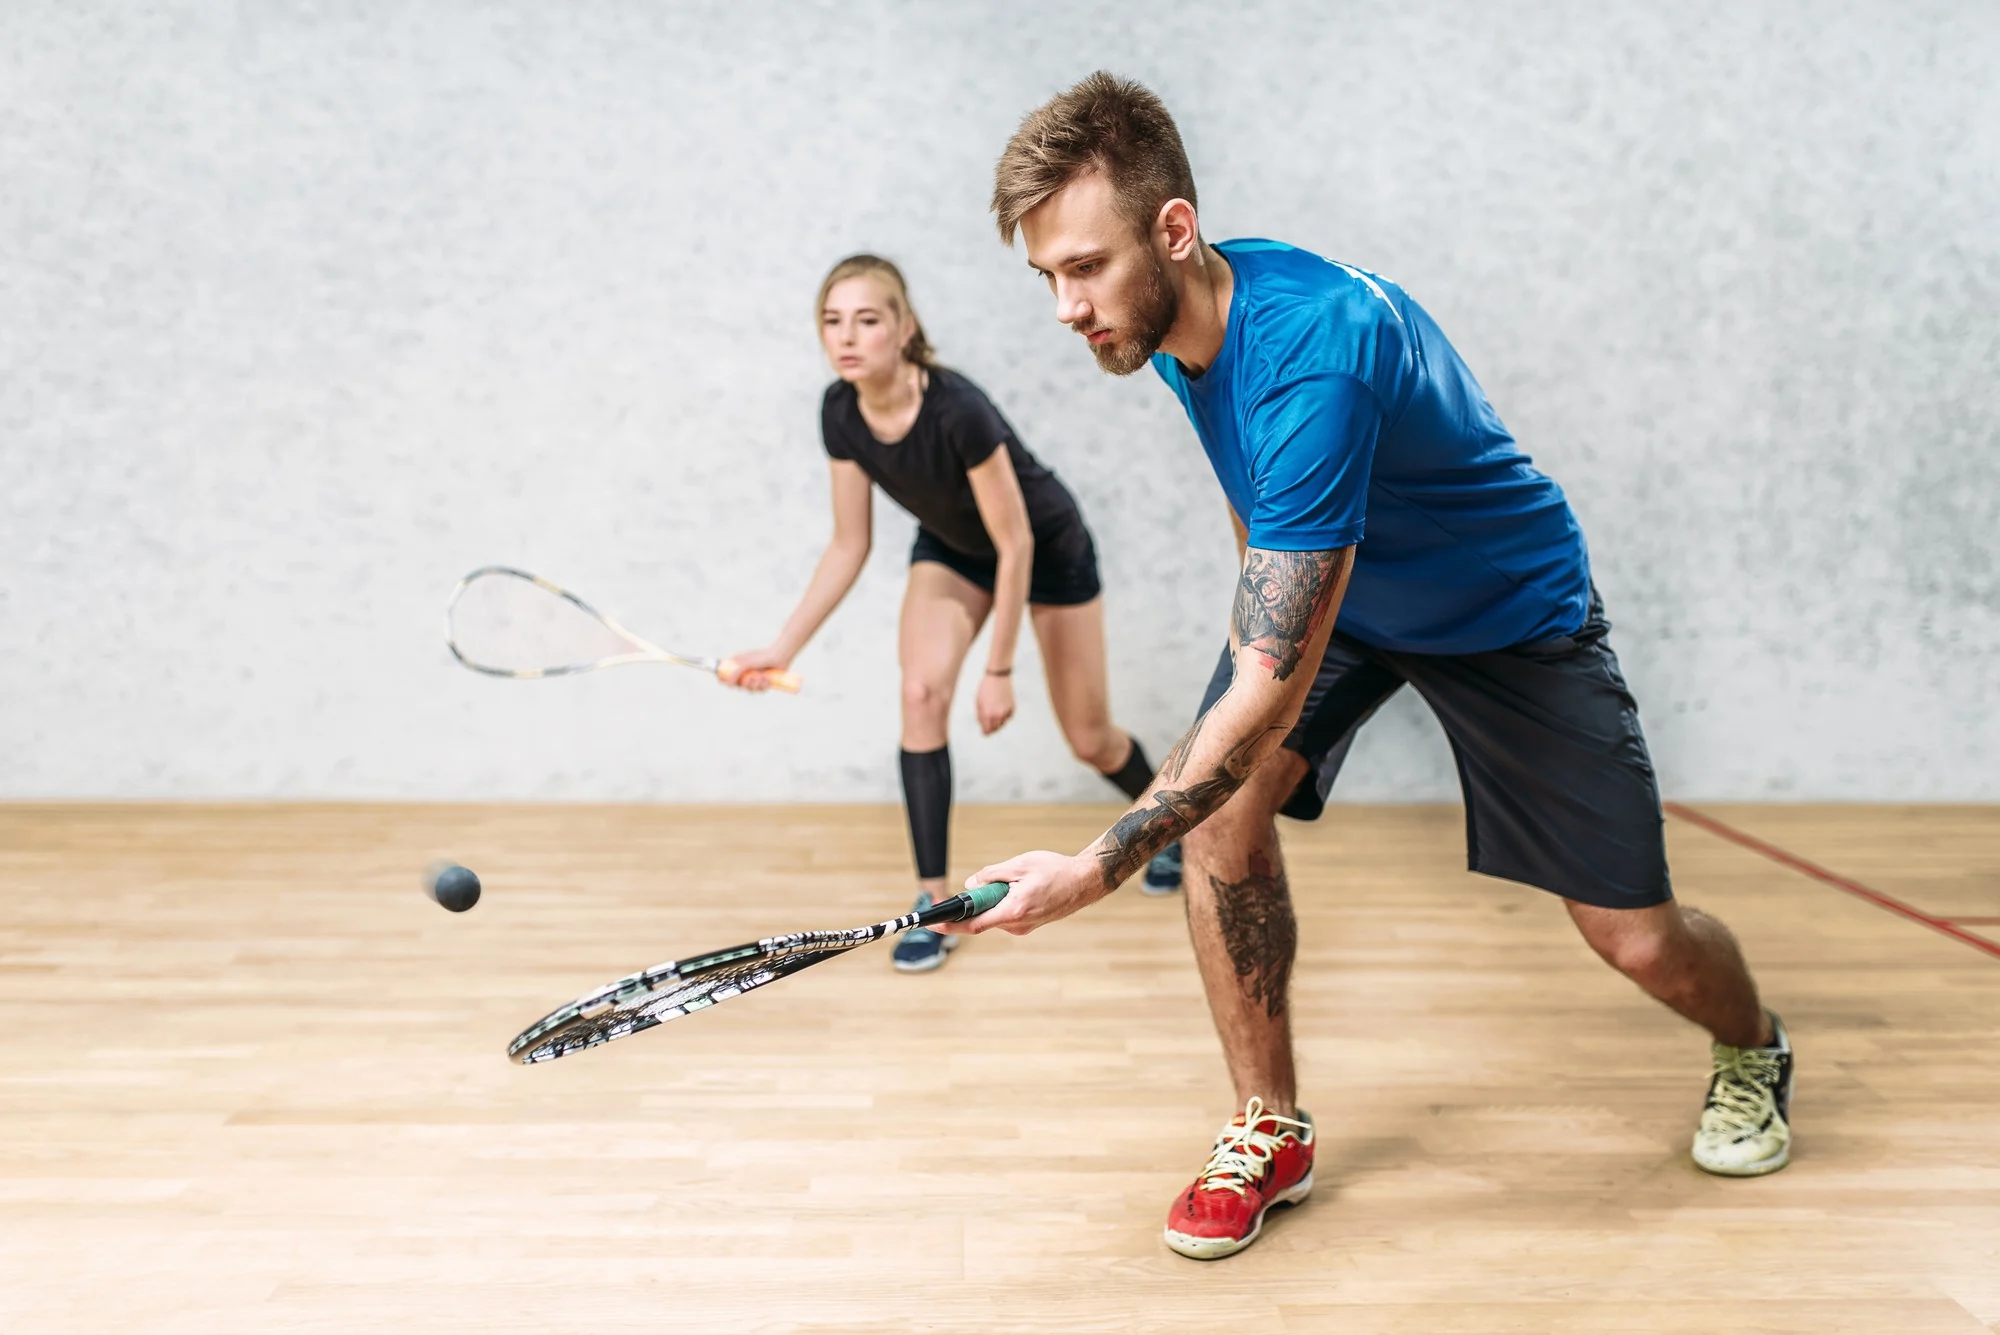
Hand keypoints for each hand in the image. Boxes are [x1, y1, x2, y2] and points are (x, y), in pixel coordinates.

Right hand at [719, 645, 788, 691]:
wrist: (780, 656)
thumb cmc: (763, 657)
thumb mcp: (747, 664)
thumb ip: (737, 672)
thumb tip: (729, 683)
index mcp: (737, 665)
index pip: (725, 675)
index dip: (723, 680)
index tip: (726, 683)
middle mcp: (744, 672)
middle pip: (738, 686)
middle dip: (745, 684)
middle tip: (752, 677)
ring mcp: (754, 678)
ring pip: (749, 690)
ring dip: (756, 685)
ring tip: (762, 676)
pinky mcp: (763, 682)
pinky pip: (760, 690)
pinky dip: (763, 686)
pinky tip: (768, 678)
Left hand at [933, 850, 1106, 936]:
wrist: (1085, 882)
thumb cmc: (1055, 870)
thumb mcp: (1019, 865)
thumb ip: (991, 875)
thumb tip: (970, 884)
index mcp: (1013, 910)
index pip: (973, 924)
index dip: (949, 925)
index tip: (931, 924)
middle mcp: (1017, 925)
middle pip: (982, 917)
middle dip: (978, 900)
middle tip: (990, 881)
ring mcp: (1023, 927)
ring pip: (995, 914)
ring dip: (994, 898)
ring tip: (1017, 880)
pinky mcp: (1028, 924)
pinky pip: (1006, 914)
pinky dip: (1003, 901)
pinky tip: (1022, 887)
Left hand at [975, 671, 1015, 734]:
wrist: (998, 676)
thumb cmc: (985, 689)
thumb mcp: (979, 703)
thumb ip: (980, 717)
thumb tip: (984, 728)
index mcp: (987, 714)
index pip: (986, 731)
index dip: (984, 731)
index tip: (983, 730)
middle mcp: (998, 715)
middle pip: (995, 729)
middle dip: (991, 727)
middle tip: (988, 721)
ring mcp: (1006, 712)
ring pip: (1002, 724)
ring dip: (998, 721)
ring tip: (993, 711)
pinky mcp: (1013, 708)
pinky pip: (1008, 717)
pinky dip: (1004, 715)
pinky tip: (1000, 707)